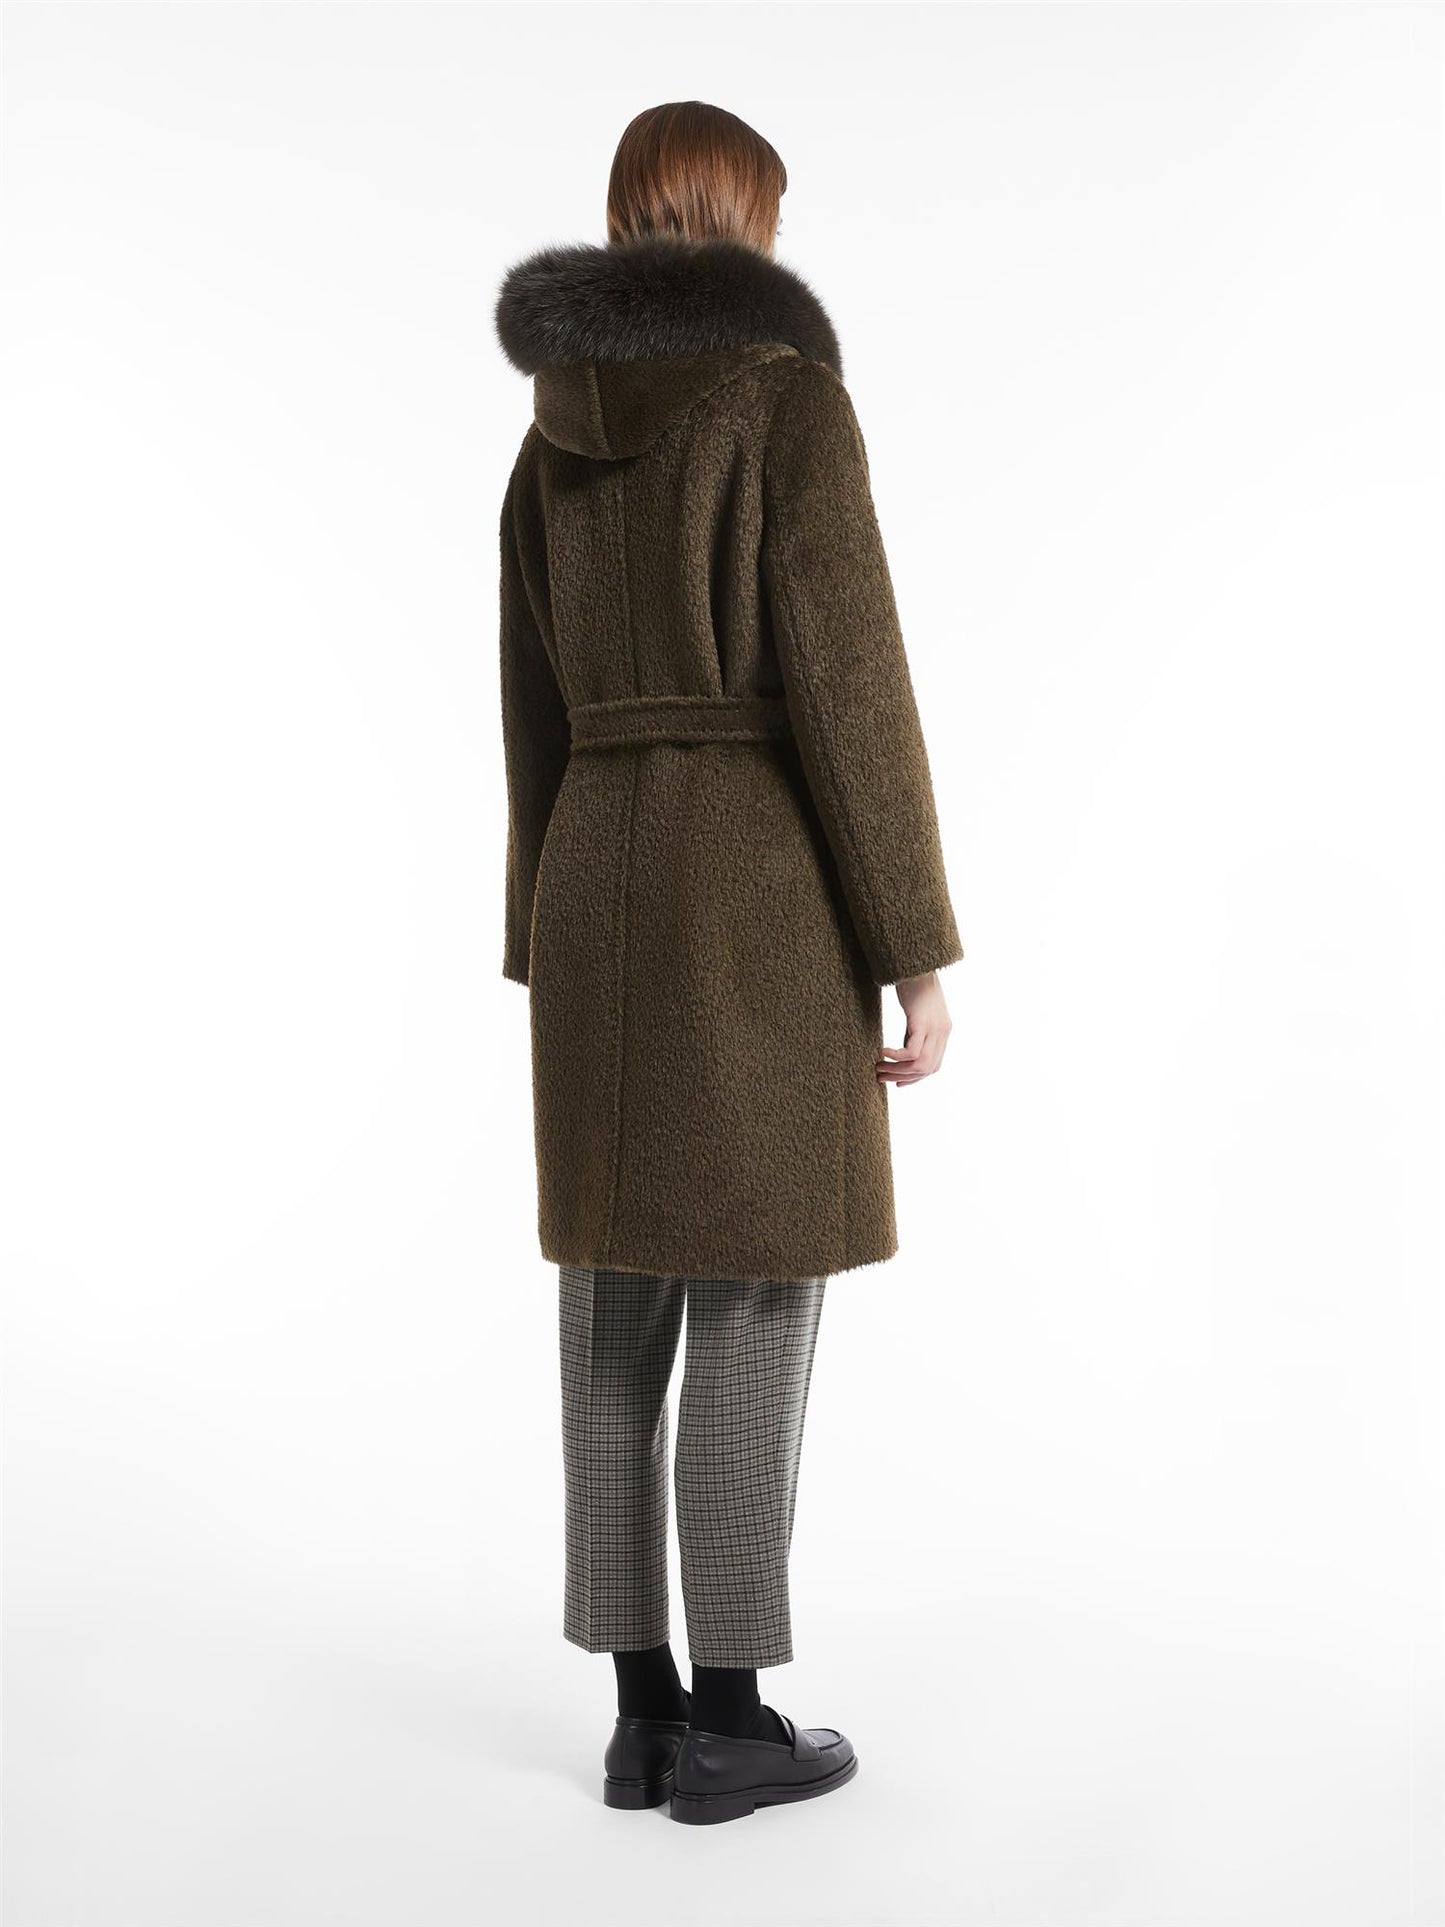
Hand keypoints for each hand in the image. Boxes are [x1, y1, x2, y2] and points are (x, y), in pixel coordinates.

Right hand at [875, 970, 951, 1084]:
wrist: (916, 962)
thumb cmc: (913, 983)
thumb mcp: (917, 1013)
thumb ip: (916, 1031)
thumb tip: (905, 1049)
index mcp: (942, 1031)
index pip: (933, 1065)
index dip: (915, 1078)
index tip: (897, 1083)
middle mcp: (942, 1032)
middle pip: (926, 1069)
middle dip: (902, 1077)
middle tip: (880, 1077)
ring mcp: (934, 1028)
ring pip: (919, 1064)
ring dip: (897, 1070)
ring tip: (878, 1068)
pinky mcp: (922, 1022)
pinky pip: (912, 1052)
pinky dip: (896, 1057)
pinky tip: (882, 1052)